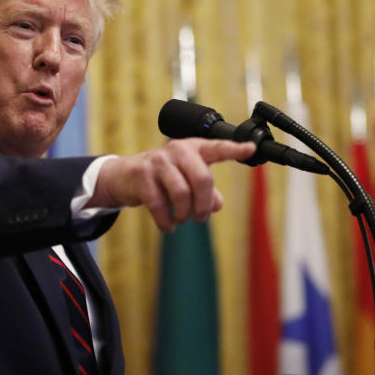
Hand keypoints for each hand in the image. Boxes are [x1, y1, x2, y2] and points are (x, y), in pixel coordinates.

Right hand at [89, 138, 256, 232]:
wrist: (122, 176)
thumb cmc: (161, 177)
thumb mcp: (185, 180)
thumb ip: (205, 191)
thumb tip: (217, 204)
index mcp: (192, 148)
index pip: (217, 148)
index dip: (235, 149)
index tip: (251, 148)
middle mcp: (177, 150)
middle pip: (202, 178)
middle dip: (204, 204)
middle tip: (201, 217)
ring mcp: (158, 162)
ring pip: (181, 193)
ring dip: (185, 214)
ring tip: (182, 220)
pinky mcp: (141, 176)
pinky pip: (159, 204)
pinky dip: (167, 221)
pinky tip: (169, 226)